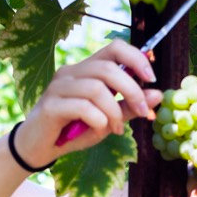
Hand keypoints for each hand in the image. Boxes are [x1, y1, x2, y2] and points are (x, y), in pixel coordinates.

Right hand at [12, 41, 162, 166]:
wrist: (39, 149)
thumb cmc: (73, 131)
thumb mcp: (108, 120)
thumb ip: (129, 107)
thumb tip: (157, 95)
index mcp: (87, 69)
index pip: (114, 47)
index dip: (136, 57)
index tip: (152, 78)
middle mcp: (72, 72)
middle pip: (108, 68)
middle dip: (132, 90)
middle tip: (143, 112)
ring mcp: (58, 86)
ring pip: (97, 88)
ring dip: (114, 111)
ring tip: (116, 129)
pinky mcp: (50, 105)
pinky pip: (82, 106)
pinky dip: (98, 120)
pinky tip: (99, 130)